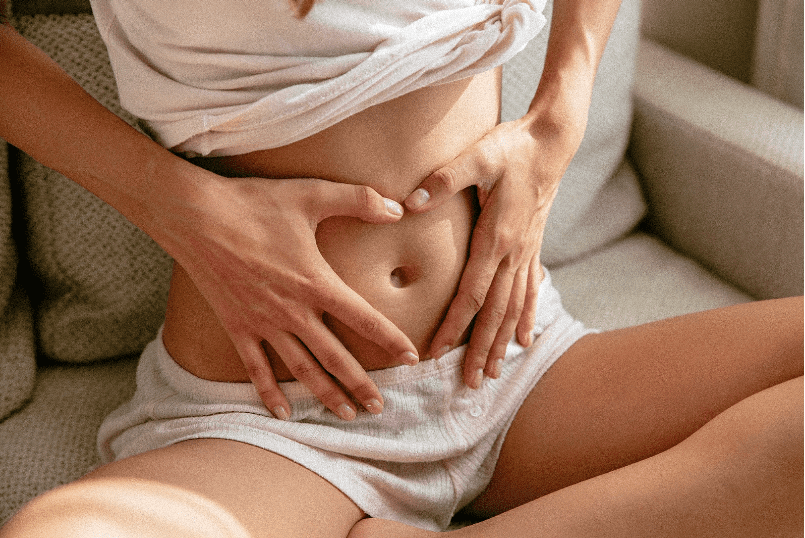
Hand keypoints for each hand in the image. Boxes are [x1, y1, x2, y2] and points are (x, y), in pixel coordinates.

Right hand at [161, 176, 418, 419]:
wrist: (195, 215)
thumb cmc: (254, 202)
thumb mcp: (312, 194)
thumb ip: (360, 200)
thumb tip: (400, 207)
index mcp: (316, 283)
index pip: (364, 319)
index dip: (391, 340)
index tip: (411, 358)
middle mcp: (293, 311)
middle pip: (336, 357)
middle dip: (361, 384)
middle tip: (380, 406)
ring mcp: (263, 323)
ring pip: (302, 369)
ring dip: (326, 395)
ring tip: (347, 414)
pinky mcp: (236, 326)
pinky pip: (256, 368)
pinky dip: (269, 393)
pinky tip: (284, 413)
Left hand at [404, 109, 585, 388]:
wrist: (552, 141)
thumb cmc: (511, 147)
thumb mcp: (477, 156)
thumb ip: (444, 178)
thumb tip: (410, 202)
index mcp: (497, 237)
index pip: (472, 293)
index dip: (455, 325)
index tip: (438, 352)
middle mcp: (515, 252)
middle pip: (495, 312)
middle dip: (481, 349)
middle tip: (471, 383)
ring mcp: (528, 252)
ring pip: (514, 308)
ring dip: (503, 342)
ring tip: (494, 373)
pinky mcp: (534, 247)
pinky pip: (531, 290)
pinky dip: (527, 318)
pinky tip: (526, 339)